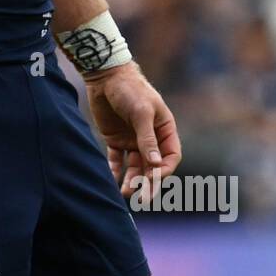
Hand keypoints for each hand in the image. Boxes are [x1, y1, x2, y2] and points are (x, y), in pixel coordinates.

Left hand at [83, 61, 181, 201]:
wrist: (105, 77)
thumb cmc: (130, 89)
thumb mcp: (142, 112)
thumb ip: (147, 138)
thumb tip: (155, 164)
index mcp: (164, 129)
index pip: (170, 156)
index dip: (164, 170)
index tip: (153, 179)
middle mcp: (151, 138)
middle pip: (153, 166)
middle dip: (148, 183)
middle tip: (142, 199)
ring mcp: (133, 140)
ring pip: (135, 166)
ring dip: (132, 180)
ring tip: (125, 192)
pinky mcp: (115, 140)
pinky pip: (117, 160)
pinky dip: (115, 171)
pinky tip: (112, 181)